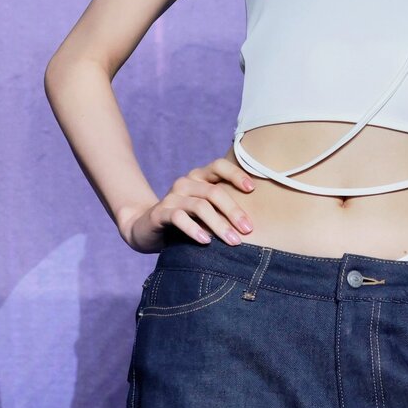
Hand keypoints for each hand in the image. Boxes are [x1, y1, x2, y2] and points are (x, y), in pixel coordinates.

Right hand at [120, 157, 256, 253]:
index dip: (236, 174)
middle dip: (234, 211)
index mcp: (199, 177)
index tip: (252, 189)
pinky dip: (194, 229)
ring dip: (219, 225)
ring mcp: (171, 197)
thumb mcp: (206, 209)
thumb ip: (224, 206)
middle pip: (214, 192)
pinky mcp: (160, 213)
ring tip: (233, 241)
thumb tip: (260, 218)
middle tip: (249, 230)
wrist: (147, 228)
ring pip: (199, 206)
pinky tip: (206, 241)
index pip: (219, 166)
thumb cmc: (187, 219)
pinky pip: (179, 218)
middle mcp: (186, 183)